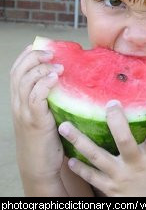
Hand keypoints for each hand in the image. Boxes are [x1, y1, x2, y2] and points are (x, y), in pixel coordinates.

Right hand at [10, 45, 64, 182]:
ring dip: (41, 69)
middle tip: (51, 53)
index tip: (41, 46)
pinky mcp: (35, 121)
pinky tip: (54, 78)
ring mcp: (24, 112)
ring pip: (25, 82)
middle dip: (33, 57)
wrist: (39, 164)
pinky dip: (43, 84)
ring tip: (57, 66)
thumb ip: (49, 96)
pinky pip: (35, 98)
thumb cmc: (46, 136)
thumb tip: (65, 79)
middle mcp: (18, 103)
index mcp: (19, 99)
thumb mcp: (44, 112)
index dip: (26, 56)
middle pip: (19, 72)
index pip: (17, 71)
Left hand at [58, 99, 145, 196]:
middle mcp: (134, 166)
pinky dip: (80, 168)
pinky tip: (70, 161)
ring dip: (79, 141)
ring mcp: (119, 177)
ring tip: (64, 127)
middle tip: (110, 104)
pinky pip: (91, 177)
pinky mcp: (108, 189)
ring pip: (97, 157)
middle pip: (124, 140)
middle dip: (116, 121)